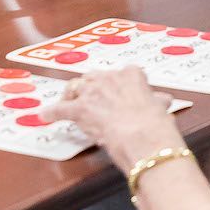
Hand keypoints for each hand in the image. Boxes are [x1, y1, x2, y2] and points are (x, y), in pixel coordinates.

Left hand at [48, 68, 182, 172]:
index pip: (121, 74)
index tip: (116, 92)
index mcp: (131, 75)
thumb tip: (164, 100)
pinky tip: (46, 115)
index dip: (116, 85)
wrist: (143, 135)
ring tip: (67, 103)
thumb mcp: (159, 107)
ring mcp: (92, 92)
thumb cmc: (154, 123)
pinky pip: (61, 109)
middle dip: (90, 87)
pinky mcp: (80, 109)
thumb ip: (157, 101)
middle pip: (93, 77)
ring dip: (71, 96)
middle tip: (91, 99)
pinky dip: (52, 113)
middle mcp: (109, 78)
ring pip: (75, 88)